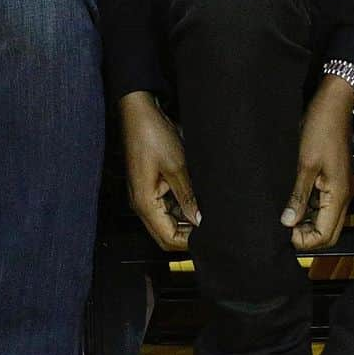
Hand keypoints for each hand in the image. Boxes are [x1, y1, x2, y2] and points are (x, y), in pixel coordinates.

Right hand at [120, 91, 198, 251]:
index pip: (167, 238)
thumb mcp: (177, 166)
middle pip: (166, 233)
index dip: (188, 243)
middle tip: (213, 229)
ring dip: (187, 220)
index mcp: (145, 203)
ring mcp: (147, 195)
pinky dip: (183, 206)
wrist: (140, 112)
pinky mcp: (153, 185)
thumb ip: (188, 196)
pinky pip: (168, 205)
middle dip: (188, 234)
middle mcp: (143, 203)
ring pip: (169, 220)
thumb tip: (200, 221)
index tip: (210, 239)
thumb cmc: (152, 134)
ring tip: (210, 215)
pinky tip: (199, 200)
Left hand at [281, 76, 353, 251]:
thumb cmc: (321, 130)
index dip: (304, 240)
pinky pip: (323, 207)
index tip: (284, 229)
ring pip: (326, 221)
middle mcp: (342, 197)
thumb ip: (298, 196)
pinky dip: (309, 211)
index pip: (324, 235)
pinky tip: (293, 204)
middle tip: (285, 226)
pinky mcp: (333, 181)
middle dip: (308, 237)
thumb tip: (287, 223)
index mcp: (338, 195)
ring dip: (308, 224)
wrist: (334, 105)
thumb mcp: (305, 164)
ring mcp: (339, 189)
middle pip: (329, 233)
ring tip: (286, 215)